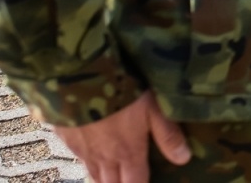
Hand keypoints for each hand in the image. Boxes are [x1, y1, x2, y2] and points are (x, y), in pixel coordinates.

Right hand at [53, 92, 189, 181]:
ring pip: (93, 176)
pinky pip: (78, 159)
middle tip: (129, 179)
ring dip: (104, 179)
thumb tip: (184, 159)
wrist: (77, 79)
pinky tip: (91, 156)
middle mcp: (104, 157)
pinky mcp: (66, 138)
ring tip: (113, 177)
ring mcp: (82, 150)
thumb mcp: (153, 107)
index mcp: (127, 152)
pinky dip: (87, 163)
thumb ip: (167, 134)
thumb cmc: (122, 91)